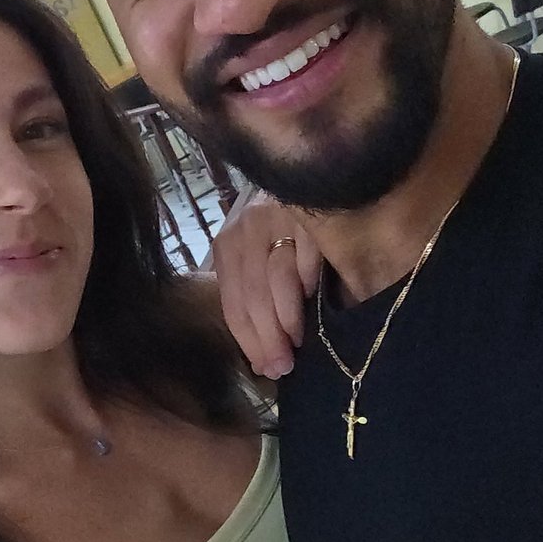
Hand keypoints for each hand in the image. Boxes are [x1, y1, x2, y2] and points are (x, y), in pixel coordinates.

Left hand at [208, 190, 318, 379]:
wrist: (306, 172)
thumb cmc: (281, 227)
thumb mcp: (256, 256)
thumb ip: (254, 293)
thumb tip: (265, 356)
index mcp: (228, 246)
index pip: (234, 303)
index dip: (249, 340)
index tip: (266, 369)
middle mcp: (246, 229)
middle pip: (254, 295)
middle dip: (268, 337)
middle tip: (284, 366)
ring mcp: (276, 217)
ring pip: (277, 279)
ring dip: (288, 317)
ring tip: (298, 342)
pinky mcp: (307, 212)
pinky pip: (306, 255)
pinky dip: (309, 280)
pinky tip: (315, 299)